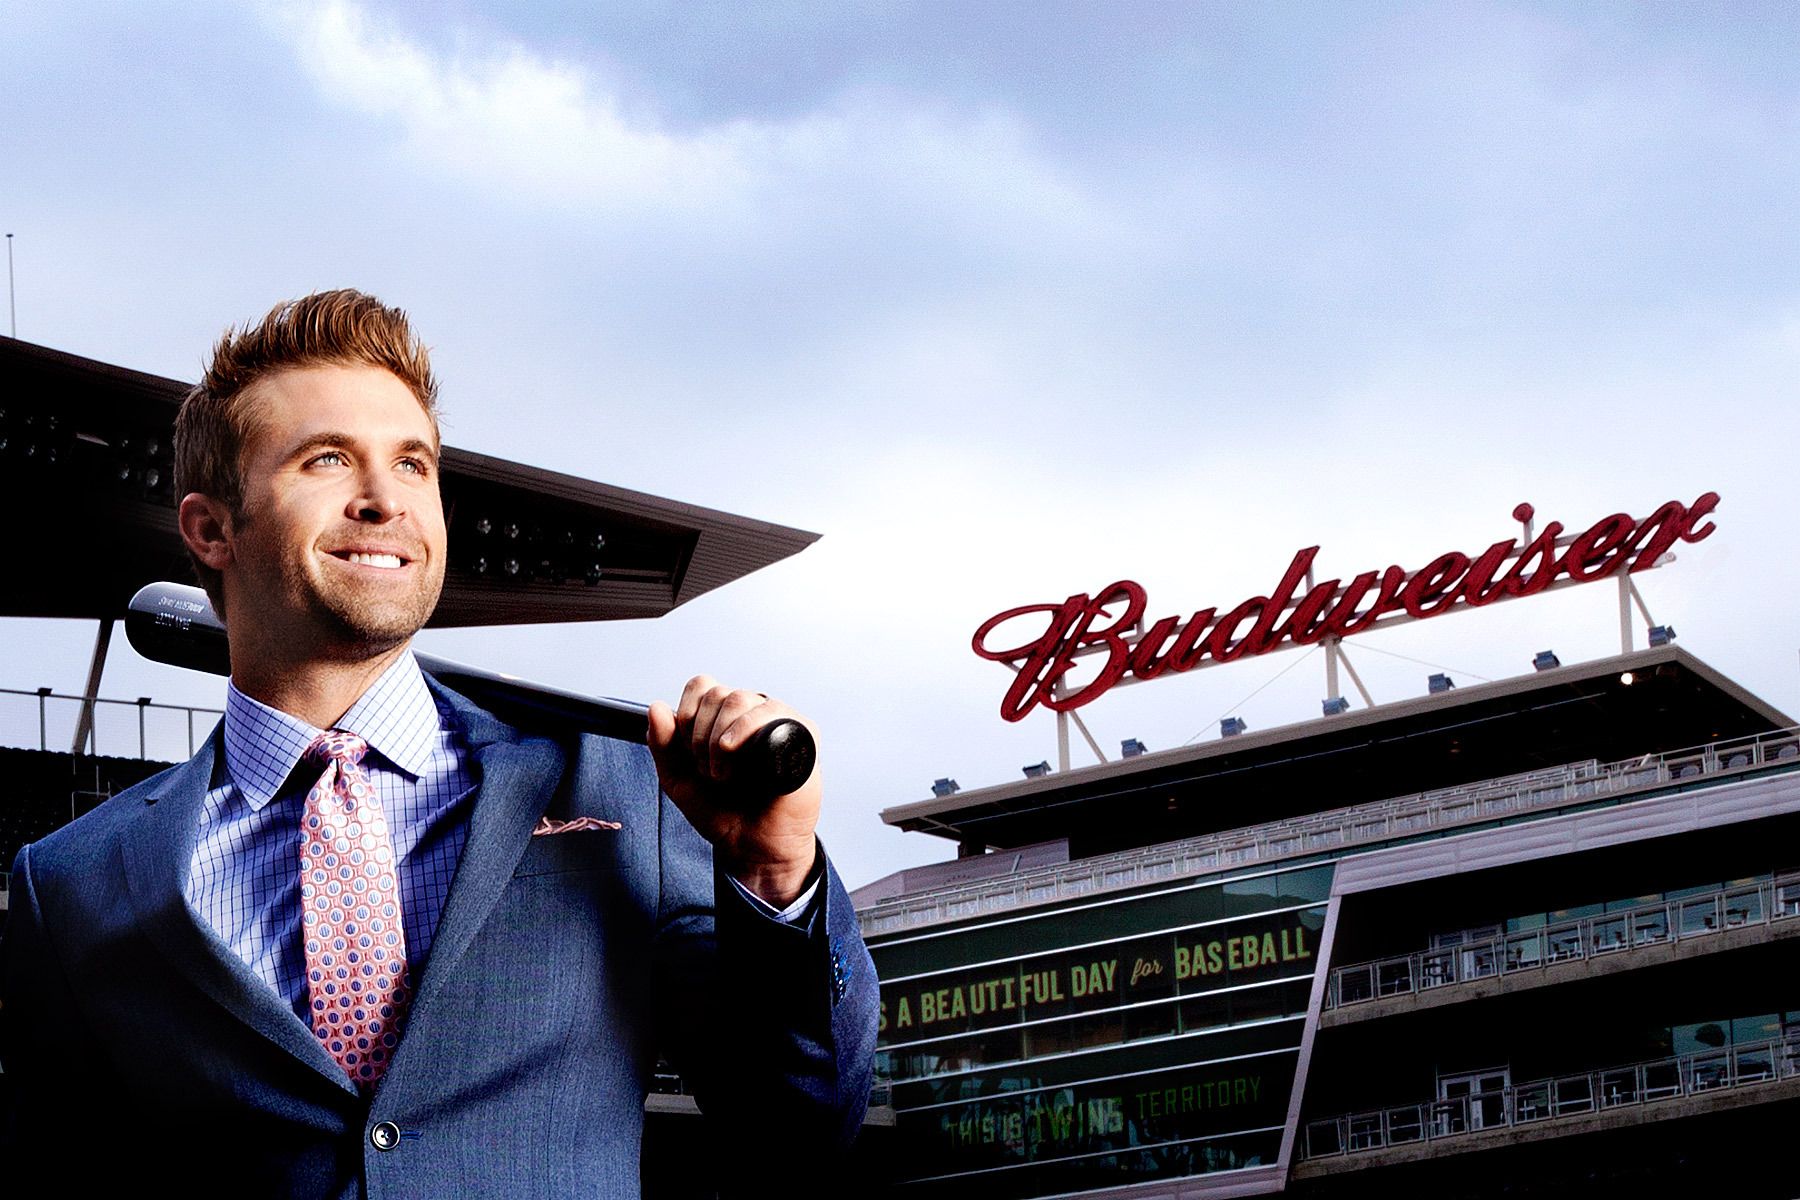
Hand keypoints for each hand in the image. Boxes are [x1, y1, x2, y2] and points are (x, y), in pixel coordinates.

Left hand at [647, 675, 820, 907]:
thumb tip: (656, 707)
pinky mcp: (802, 734)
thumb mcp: (679, 778)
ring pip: (741, 698)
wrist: (752, 845)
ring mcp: (777, 722)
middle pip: (718, 693)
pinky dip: (746, 728)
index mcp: (723, 719)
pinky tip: (738, 756)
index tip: (687, 748)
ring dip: (720, 739)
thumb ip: (663, 744)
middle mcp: (751, 715)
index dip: (688, 711)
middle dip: (700, 736)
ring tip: (724, 774)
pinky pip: (773, 712)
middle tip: (708, 772)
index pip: (703, 685)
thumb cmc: (722, 812)